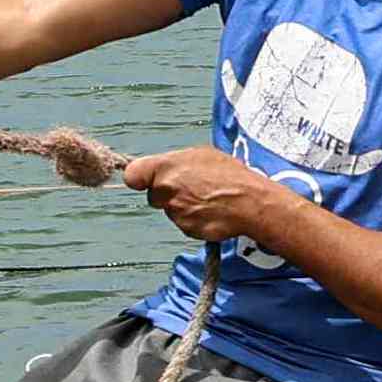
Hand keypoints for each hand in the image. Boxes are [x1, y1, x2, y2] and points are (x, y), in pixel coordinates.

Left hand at [116, 146, 275, 253]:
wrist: (249, 201)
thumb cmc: (229, 175)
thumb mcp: (201, 154)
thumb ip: (175, 162)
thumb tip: (164, 168)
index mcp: (165, 167)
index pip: (132, 175)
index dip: (138, 178)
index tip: (143, 180)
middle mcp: (165, 189)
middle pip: (153, 195)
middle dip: (166, 193)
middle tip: (190, 188)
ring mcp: (174, 211)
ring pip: (170, 209)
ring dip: (183, 206)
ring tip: (206, 198)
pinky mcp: (185, 228)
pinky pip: (184, 223)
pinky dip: (194, 219)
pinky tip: (210, 210)